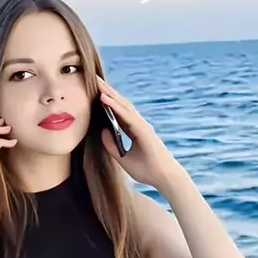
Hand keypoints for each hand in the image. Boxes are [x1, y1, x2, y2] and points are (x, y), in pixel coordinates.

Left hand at [96, 75, 183, 189]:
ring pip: (123, 106)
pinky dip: (115, 106)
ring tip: (97, 82)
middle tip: (94, 78)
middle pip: (121, 104)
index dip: (108, 101)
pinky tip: (104, 98)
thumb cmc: (147, 171)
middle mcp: (138, 125)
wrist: (163, 179)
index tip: (96, 91)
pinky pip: (126, 115)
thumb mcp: (123, 159)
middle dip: (108, 91)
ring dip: (110, 93)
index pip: (118, 112)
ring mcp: (141, 126)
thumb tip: (102, 131)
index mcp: (134, 131)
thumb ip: (112, 146)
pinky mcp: (142, 130)